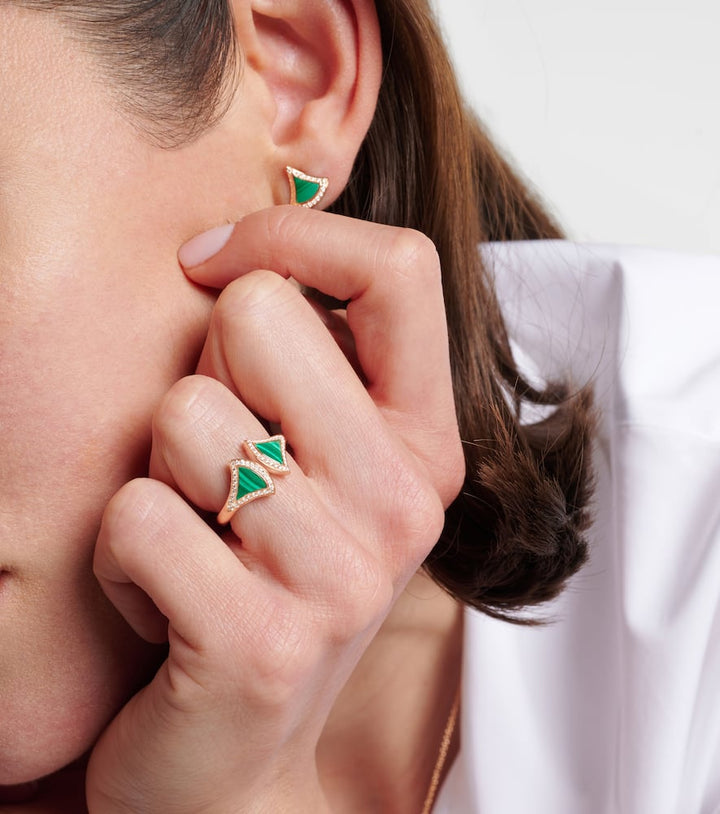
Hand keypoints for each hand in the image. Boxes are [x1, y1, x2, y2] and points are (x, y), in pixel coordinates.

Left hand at [86, 207, 463, 812]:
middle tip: (218, 460)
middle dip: (203, 373)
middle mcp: (401, 500)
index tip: (213, 263)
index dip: (292, 235)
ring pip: (181, 417)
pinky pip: (134, 517)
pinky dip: (121, 554)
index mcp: (424, 443)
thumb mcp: (319, 465)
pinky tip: (165, 601)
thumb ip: (309, 362)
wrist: (239, 757)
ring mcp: (339, 576)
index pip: (399, 268)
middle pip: (257, 316)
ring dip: (157, 475)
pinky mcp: (257, 641)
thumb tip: (240, 256)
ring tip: (199, 539)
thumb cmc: (269, 580)